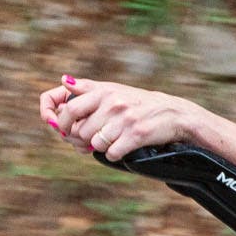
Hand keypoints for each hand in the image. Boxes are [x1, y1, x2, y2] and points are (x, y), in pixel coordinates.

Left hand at [40, 75, 207, 162]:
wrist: (173, 113)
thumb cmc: (139, 102)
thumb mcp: (114, 89)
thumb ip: (88, 88)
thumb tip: (63, 81)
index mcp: (104, 91)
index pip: (71, 108)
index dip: (63, 123)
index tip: (64, 130)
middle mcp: (113, 103)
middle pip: (82, 130)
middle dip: (83, 139)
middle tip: (91, 140)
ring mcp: (124, 119)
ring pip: (95, 144)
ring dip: (100, 147)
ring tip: (111, 140)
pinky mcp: (136, 135)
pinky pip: (111, 153)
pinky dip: (114, 154)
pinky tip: (122, 147)